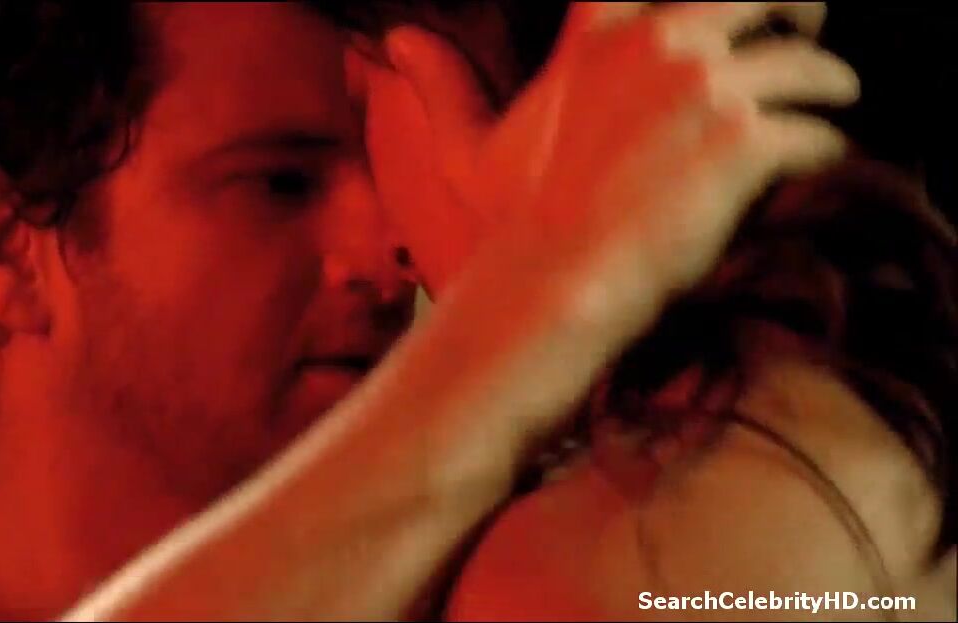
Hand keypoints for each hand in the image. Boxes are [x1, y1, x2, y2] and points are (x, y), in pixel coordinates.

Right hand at [361, 2, 858, 299]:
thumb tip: (398, 39)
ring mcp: (707, 86)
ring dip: (827, 87)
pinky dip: (826, 150)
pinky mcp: (747, 138)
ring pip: (813, 64)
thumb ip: (443, 86)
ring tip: (828, 106)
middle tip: (808, 39)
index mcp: (601, 30)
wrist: (554, 288)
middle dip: (802, 11)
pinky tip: (815, 167)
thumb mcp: (469, 149)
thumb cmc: (511, 227)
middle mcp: (661, 40)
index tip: (744, 13)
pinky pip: (822, 130)